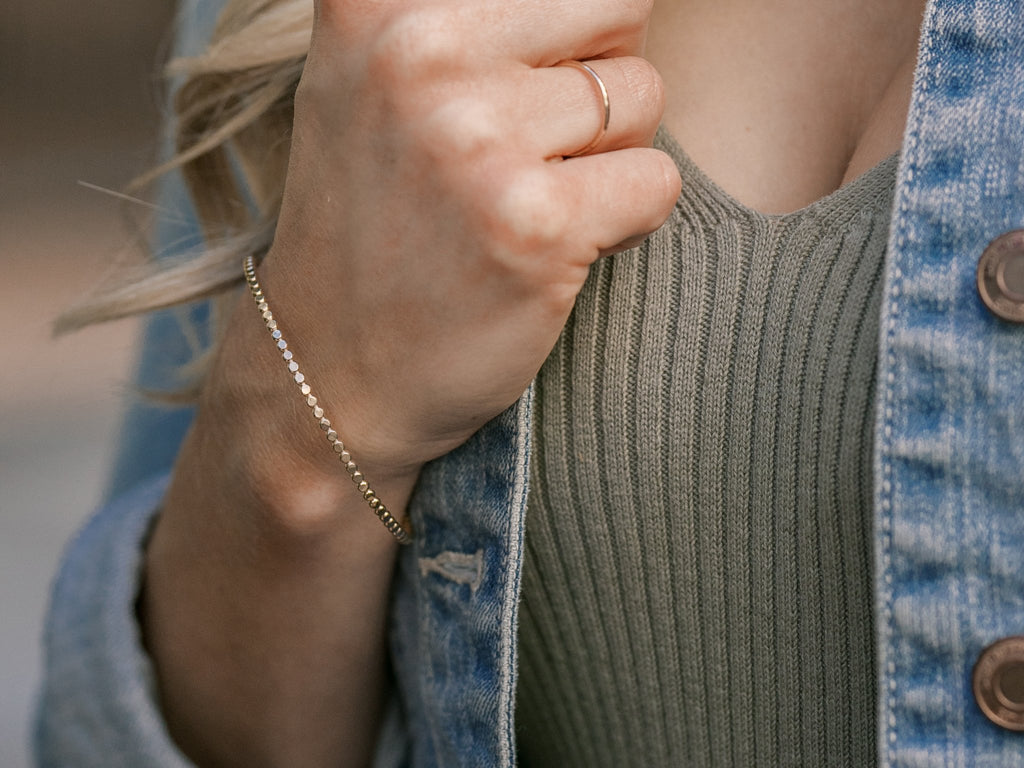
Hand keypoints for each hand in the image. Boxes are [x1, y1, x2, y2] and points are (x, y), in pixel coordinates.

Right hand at [261, 0, 680, 476]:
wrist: (327, 372)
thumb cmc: (372, 221)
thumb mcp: (373, 77)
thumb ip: (464, 12)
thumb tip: (615, 1)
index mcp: (377, 0)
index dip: (565, 28)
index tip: (524, 86)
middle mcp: (420, 50)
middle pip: (618, 6)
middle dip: (599, 76)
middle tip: (533, 146)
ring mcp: (476, 140)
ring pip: (644, 95)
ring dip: (609, 155)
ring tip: (530, 201)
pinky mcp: (534, 225)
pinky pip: (658, 181)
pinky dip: (628, 219)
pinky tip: (555, 247)